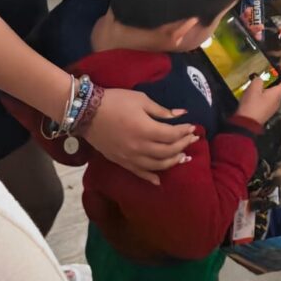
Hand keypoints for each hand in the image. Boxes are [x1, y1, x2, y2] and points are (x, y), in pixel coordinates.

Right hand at [83, 88, 197, 183]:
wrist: (87, 112)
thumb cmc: (115, 101)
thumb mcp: (141, 100)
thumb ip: (162, 111)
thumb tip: (181, 115)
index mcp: (146, 129)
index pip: (172, 135)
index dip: (184, 132)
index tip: (192, 127)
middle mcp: (140, 147)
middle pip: (168, 152)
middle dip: (183, 145)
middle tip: (192, 139)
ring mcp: (130, 157)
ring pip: (157, 166)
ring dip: (173, 162)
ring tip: (183, 156)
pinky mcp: (121, 162)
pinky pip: (139, 173)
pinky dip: (151, 178)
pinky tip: (160, 180)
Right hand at [236, 68, 280, 124]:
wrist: (245, 124)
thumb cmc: (251, 106)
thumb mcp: (253, 88)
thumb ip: (258, 80)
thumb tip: (260, 79)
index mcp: (277, 94)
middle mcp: (277, 101)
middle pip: (280, 88)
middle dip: (274, 79)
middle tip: (266, 73)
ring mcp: (272, 107)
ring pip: (273, 93)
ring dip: (267, 86)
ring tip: (256, 82)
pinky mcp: (265, 111)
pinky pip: (267, 99)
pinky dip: (263, 93)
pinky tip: (253, 93)